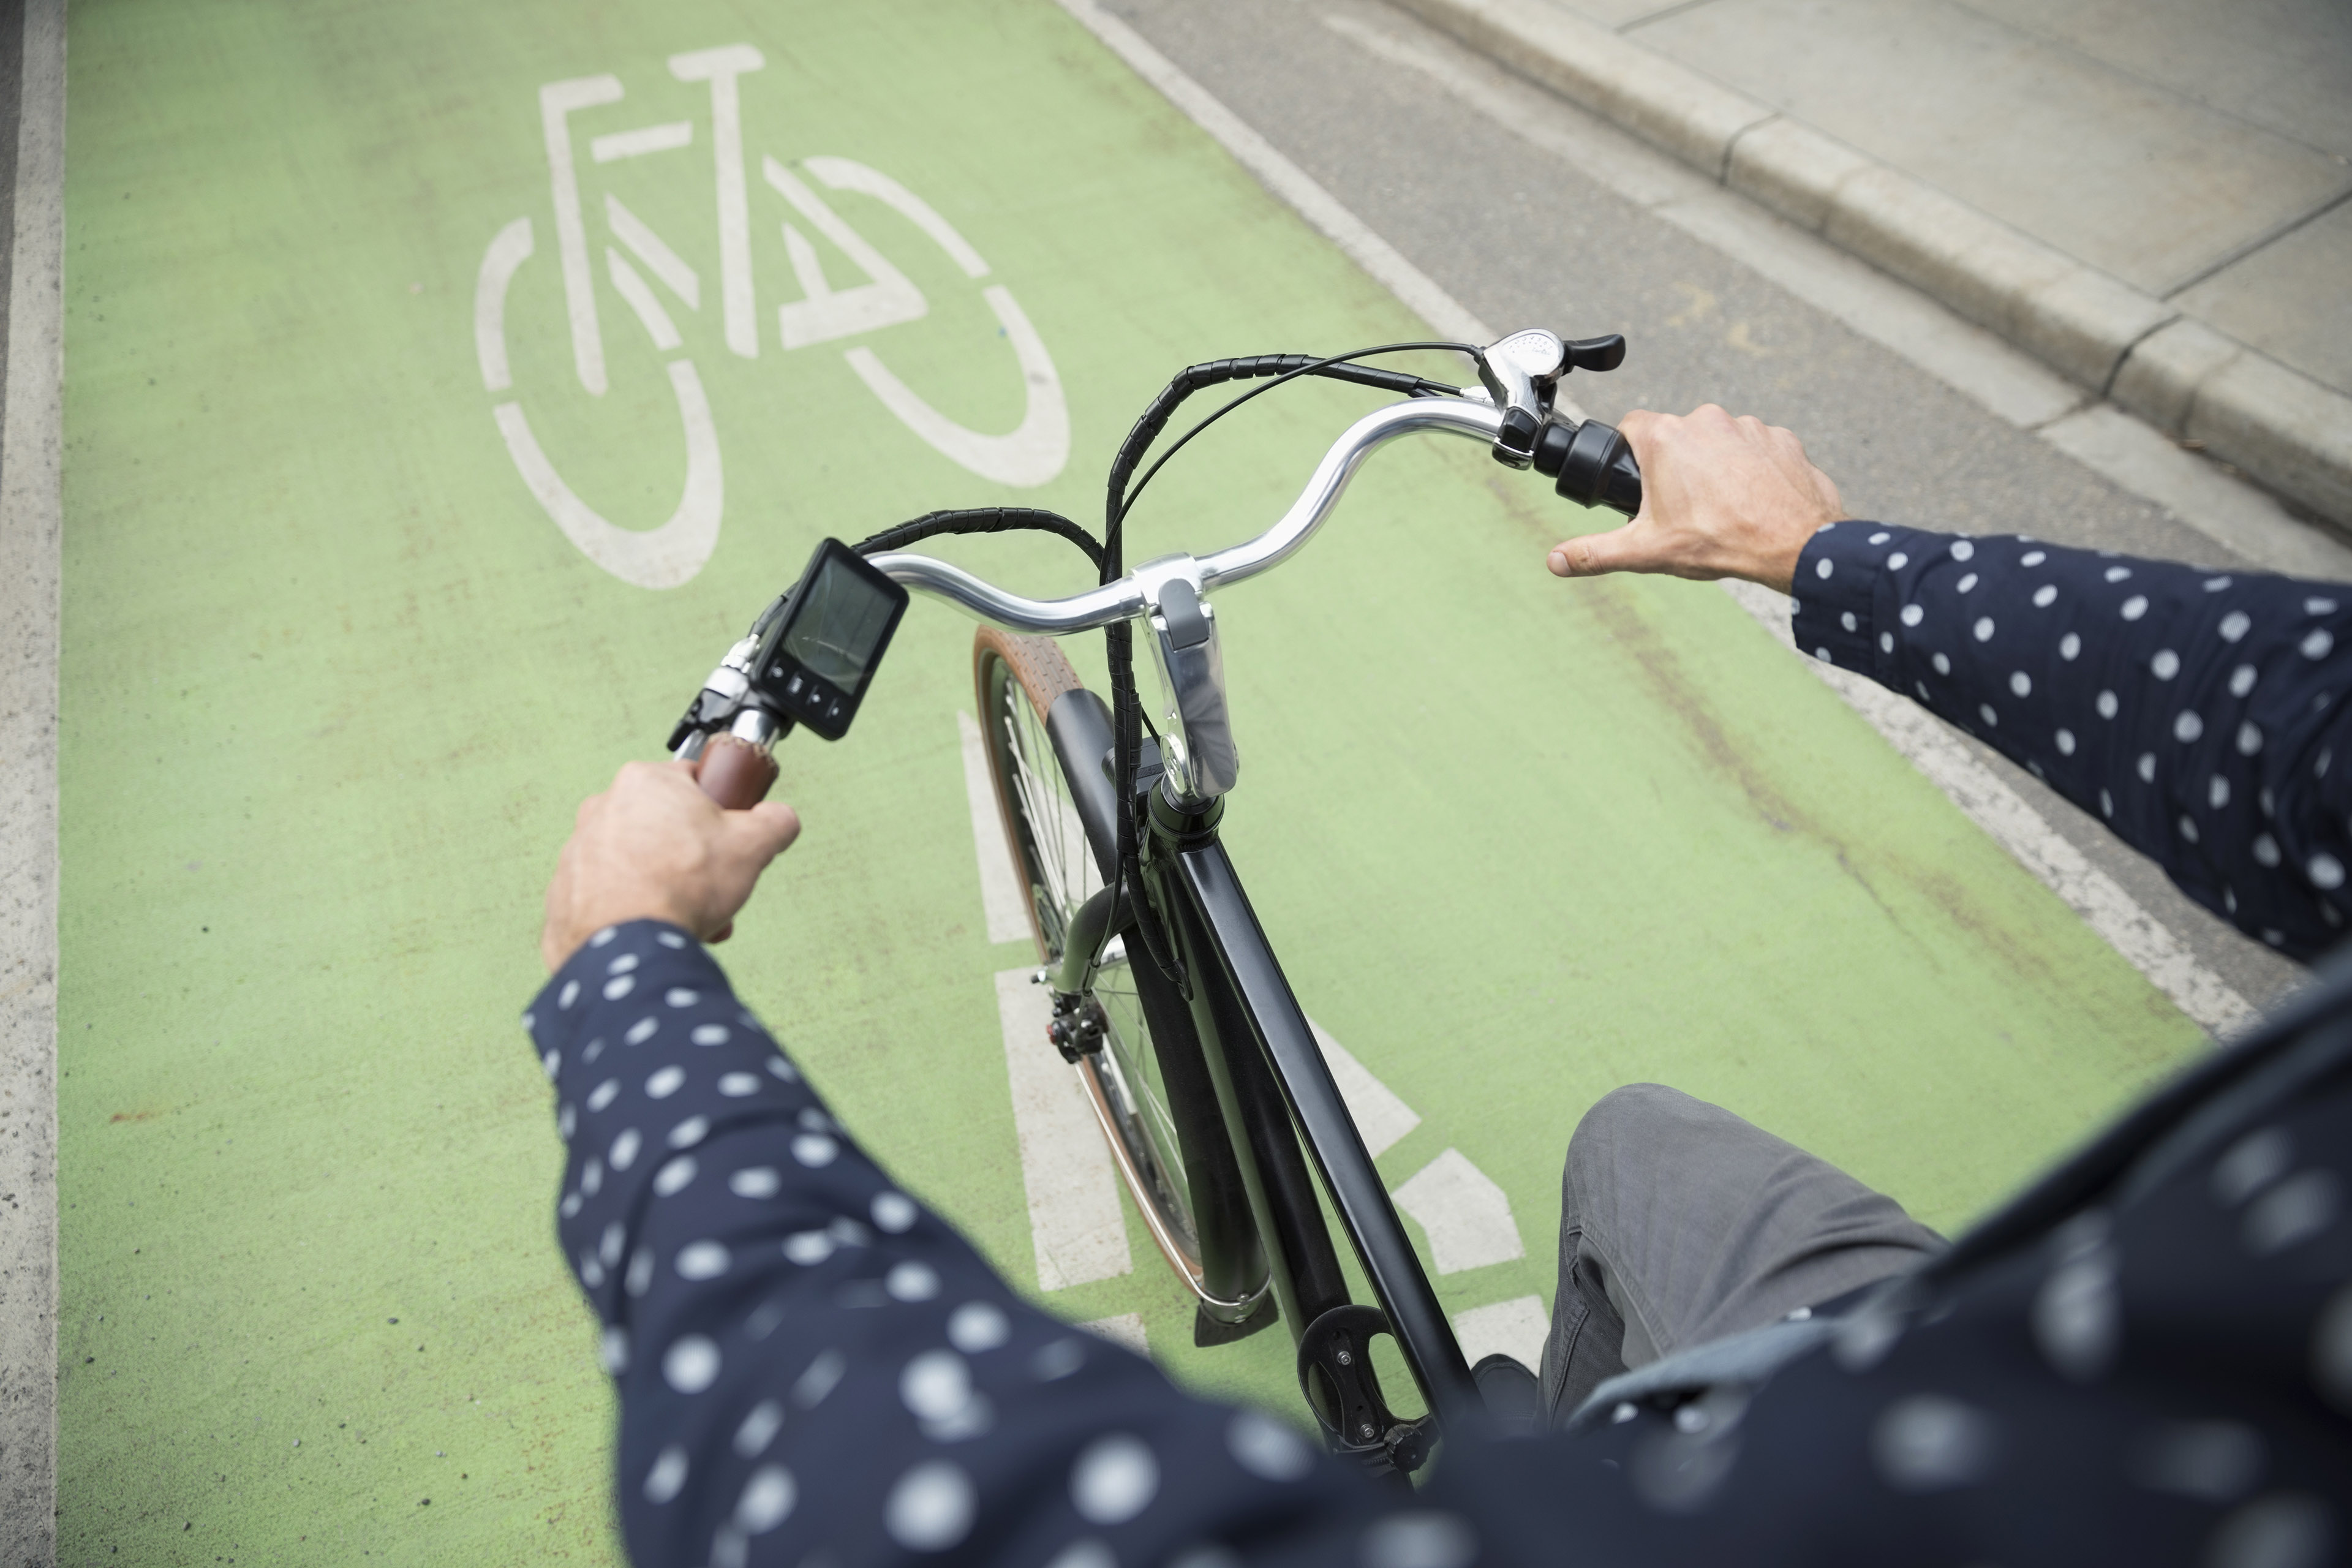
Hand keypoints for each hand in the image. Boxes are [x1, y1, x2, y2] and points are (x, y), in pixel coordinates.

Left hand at [540, 759, 802, 970]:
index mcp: (646, 781)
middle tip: (712, 886)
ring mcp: (578, 849)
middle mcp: (603, 806)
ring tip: (689, 917)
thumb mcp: (753, 845)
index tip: (726, 839)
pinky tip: (652, 929)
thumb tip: (779, 819)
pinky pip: (608, 893)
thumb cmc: (682, 885)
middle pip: (663, 826)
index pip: (692, 783)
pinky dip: (632, 908)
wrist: (628, 944)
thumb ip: (775, 821)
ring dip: (665, 885)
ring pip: (636, 861)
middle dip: (692, 858)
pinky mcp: (563, 890)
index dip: (718, 814)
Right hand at [1544, 404, 1844, 592]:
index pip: (1631, 427)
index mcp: (1666, 438)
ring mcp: (1747, 425)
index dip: (1629, 454)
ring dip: (1714, 467)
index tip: (1638, 481)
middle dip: (1674, 467)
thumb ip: (1595, 552)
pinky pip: (1755, 448)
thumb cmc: (1721, 541)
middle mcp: (1706, 420)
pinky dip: (1751, 470)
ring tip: (1720, 509)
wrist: (1796, 544)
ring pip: (1716, 441)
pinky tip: (1752, 501)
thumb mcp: (1647, 551)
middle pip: (1675, 436)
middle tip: (1681, 508)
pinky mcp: (1780, 438)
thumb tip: (1555, 561)